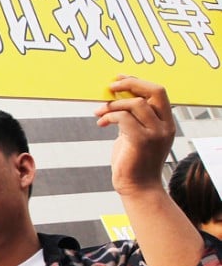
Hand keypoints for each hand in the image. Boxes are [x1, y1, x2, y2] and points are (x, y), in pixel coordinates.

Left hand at [94, 76, 173, 196]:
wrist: (137, 187)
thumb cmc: (133, 162)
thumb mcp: (135, 135)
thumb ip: (133, 118)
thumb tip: (115, 99)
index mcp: (166, 122)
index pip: (159, 91)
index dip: (138, 81)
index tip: (119, 78)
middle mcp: (165, 126)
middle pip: (153, 91)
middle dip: (130, 84)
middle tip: (110, 86)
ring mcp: (155, 133)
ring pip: (135, 104)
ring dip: (112, 105)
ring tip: (99, 112)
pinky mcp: (141, 141)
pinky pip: (124, 118)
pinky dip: (109, 116)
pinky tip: (100, 123)